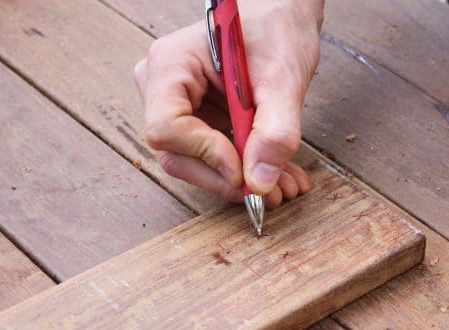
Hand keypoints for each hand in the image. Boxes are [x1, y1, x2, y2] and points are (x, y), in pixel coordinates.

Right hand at [133, 0, 323, 206]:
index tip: (246, 171)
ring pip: (196, 162)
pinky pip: (214, 156)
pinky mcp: (199, 119)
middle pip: (176, 154)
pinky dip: (247, 169)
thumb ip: (276, 130)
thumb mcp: (284, 77)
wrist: (282, 15)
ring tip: (284, 184)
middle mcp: (163, 87)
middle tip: (270, 192)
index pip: (166, 128)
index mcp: (171, 64)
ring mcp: (179, 106)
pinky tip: (279, 174)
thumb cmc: (277, 28)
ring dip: (241, 180)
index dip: (205, 155)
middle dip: (226, 178)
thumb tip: (260, 182)